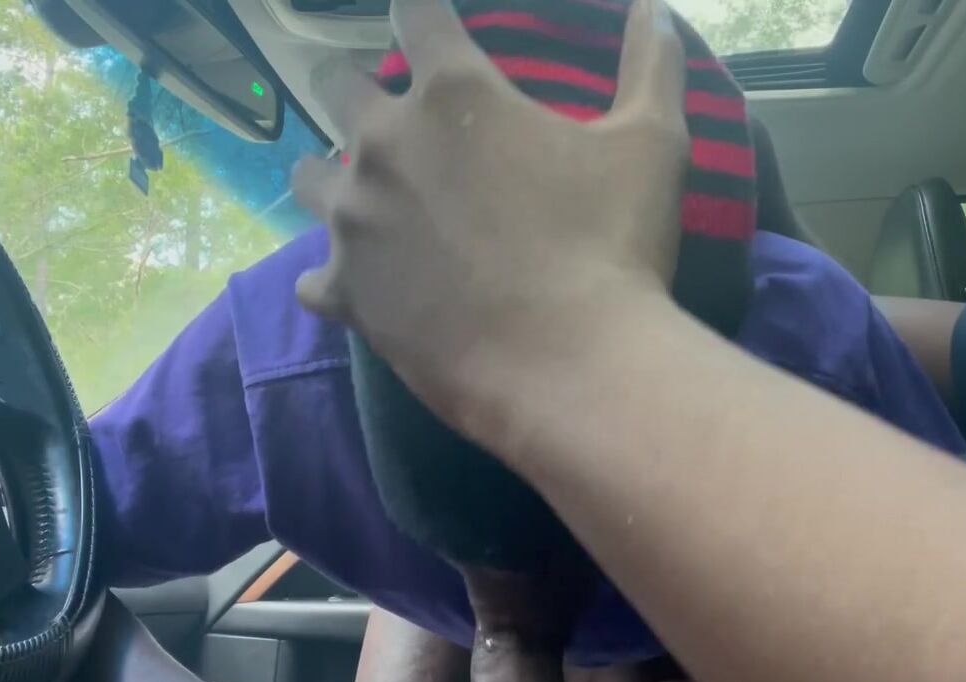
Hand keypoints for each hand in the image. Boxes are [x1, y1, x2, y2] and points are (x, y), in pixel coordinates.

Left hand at [293, 0, 688, 430]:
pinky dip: (335, 279)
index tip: (426, 22)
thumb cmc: (612, 246)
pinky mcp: (344, 292)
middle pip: (336, 86)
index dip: (419, 11)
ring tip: (365, 199)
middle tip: (391, 116)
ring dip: (330, 177)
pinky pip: (313, 278)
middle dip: (356, 88)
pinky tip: (363, 287)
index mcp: (452, 93)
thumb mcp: (652, 146)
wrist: (569, 363)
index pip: (414, 14)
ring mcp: (354, 221)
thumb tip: (658, 10)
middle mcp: (384, 145)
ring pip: (307, 176)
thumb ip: (652, 67)